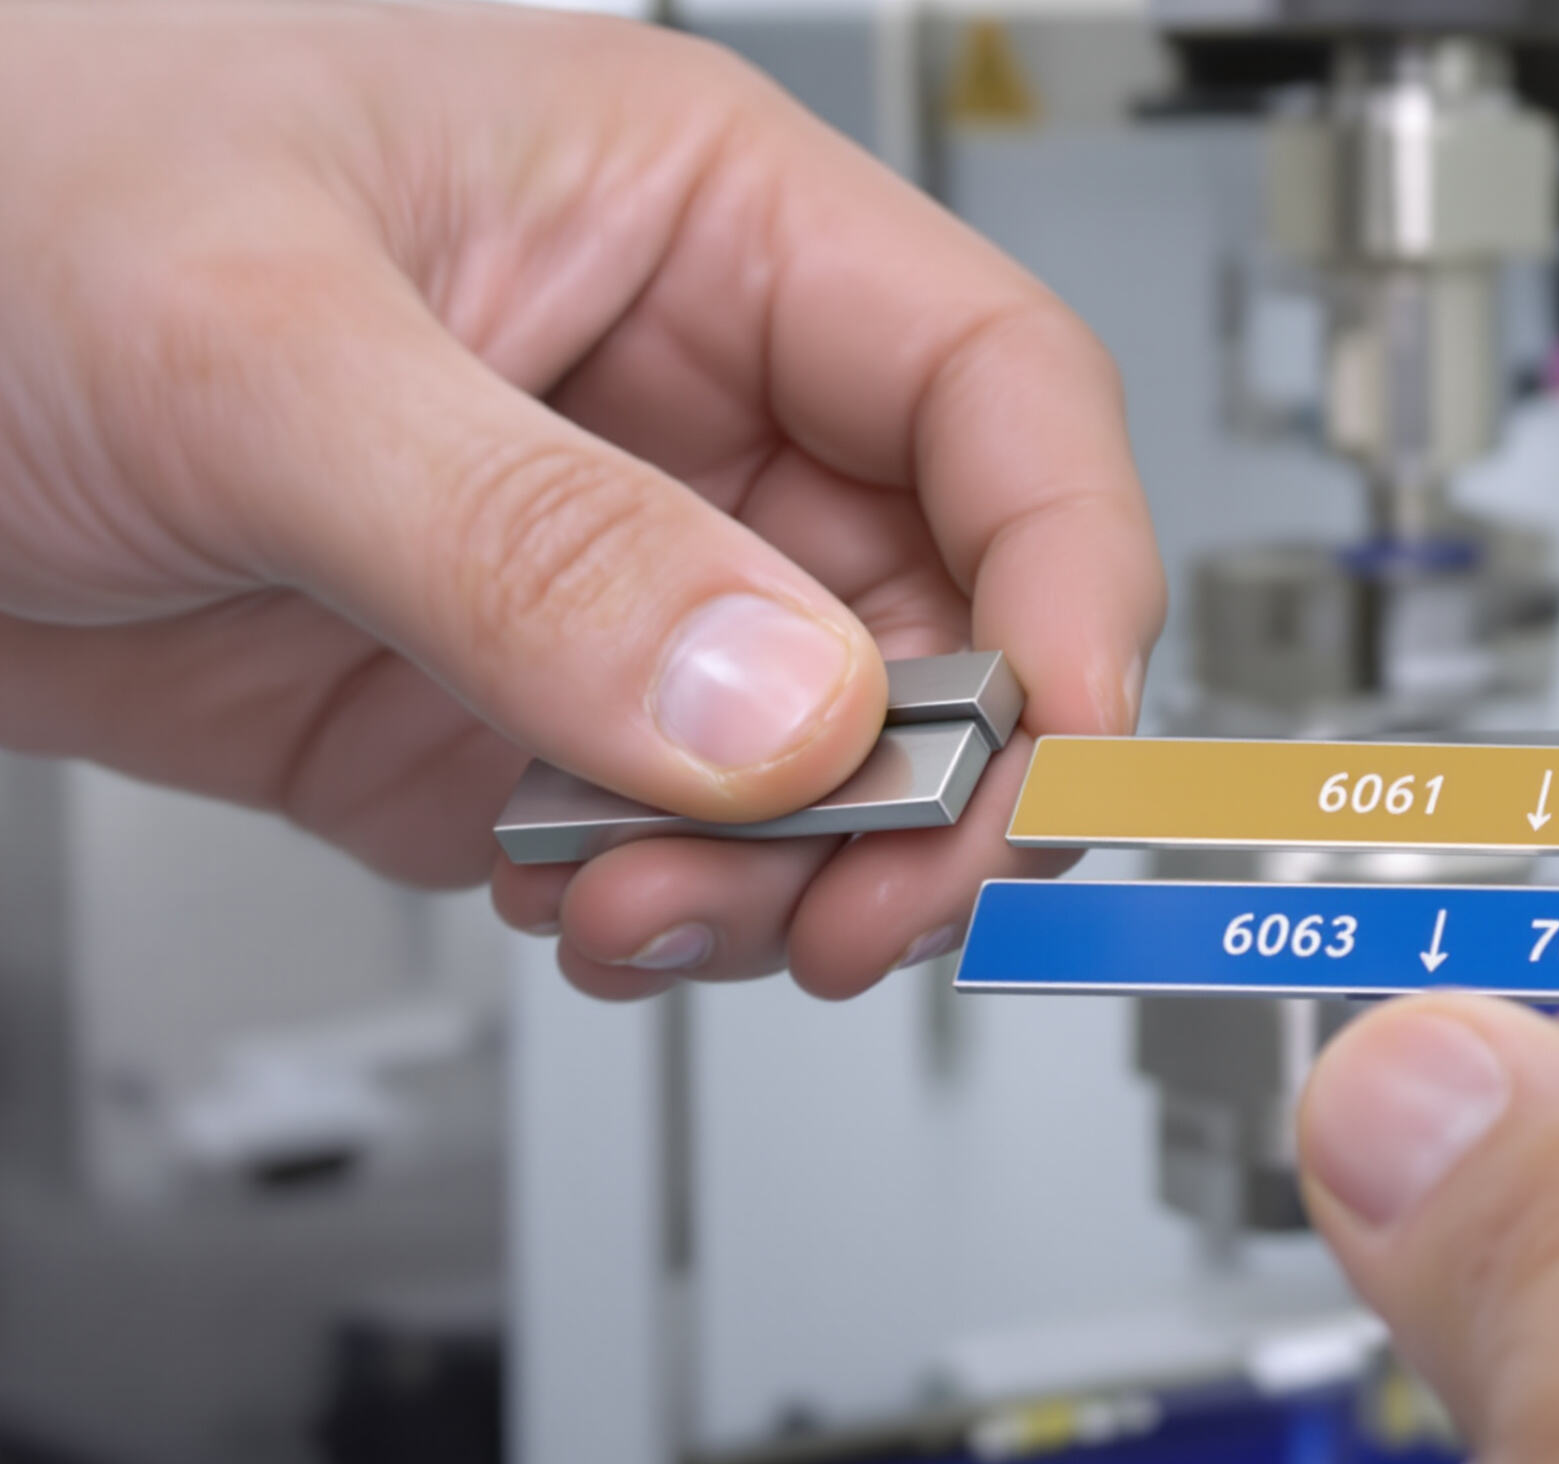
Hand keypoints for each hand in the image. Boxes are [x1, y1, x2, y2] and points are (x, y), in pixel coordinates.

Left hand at [0, 1, 1161, 998]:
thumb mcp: (257, 345)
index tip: (1061, 749)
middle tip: (861, 900)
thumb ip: (536, 538)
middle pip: (944, 610)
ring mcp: (598, 569)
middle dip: (927, 779)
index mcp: (689, 219)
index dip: (1069, 574)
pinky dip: (662, 912)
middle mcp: (679, 399)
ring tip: (648, 916)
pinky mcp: (502, 709)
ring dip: (782, 876)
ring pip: (824, 758)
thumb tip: (778, 713)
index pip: (993, 393)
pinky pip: (672, 841)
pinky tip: (568, 910)